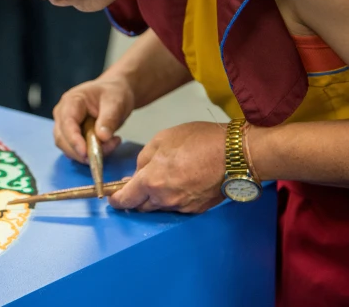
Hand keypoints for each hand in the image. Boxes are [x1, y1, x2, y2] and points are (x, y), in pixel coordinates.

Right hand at [52, 76, 135, 163]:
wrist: (114, 92)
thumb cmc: (113, 93)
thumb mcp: (116, 102)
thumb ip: (109, 118)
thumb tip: (102, 137)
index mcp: (71, 101)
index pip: (67, 123)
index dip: (74, 140)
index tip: (86, 153)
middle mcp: (63, 114)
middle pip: (62, 139)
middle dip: (81, 151)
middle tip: (106, 151)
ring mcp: (65, 125)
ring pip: (67, 147)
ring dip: (87, 154)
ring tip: (110, 145)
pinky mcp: (71, 135)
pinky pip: (75, 150)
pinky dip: (89, 154)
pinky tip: (106, 146)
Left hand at [108, 121, 226, 213]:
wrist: (235, 154)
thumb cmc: (198, 141)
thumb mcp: (161, 140)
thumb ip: (144, 159)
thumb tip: (138, 173)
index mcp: (151, 182)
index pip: (126, 199)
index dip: (117, 200)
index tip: (113, 199)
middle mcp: (165, 200)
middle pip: (142, 206)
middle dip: (136, 197)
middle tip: (136, 184)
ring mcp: (183, 207)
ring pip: (160, 207)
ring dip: (155, 198)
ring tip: (161, 180)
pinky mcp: (197, 209)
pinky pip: (177, 207)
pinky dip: (173, 198)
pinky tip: (179, 183)